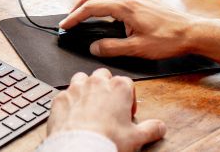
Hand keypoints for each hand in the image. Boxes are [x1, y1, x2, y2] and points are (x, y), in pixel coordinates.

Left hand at [46, 68, 165, 150]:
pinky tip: (73, 115)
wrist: (80, 148)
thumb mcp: (136, 137)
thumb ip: (151, 129)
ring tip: (90, 107)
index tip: (127, 111)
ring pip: (82, 78)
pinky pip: (65, 93)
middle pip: (104, 76)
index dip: (128, 98)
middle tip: (108, 107)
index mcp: (118, 88)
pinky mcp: (60, 98)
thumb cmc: (107, 140)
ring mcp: (76, 88)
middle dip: (106, 88)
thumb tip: (160, 127)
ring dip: (86, 88)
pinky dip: (69, 102)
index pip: (127, 83)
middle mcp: (97, 83)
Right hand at [59, 0, 209, 59]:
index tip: (66, 25)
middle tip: (72, 15)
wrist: (193, 32)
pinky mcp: (145, 0)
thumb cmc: (169, 40)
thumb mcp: (137, 49)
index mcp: (125, 7)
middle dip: (81, 1)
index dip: (75, 16)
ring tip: (87, 12)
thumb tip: (94, 47)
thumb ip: (112, 47)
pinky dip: (107, 0)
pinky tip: (110, 13)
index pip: (92, 7)